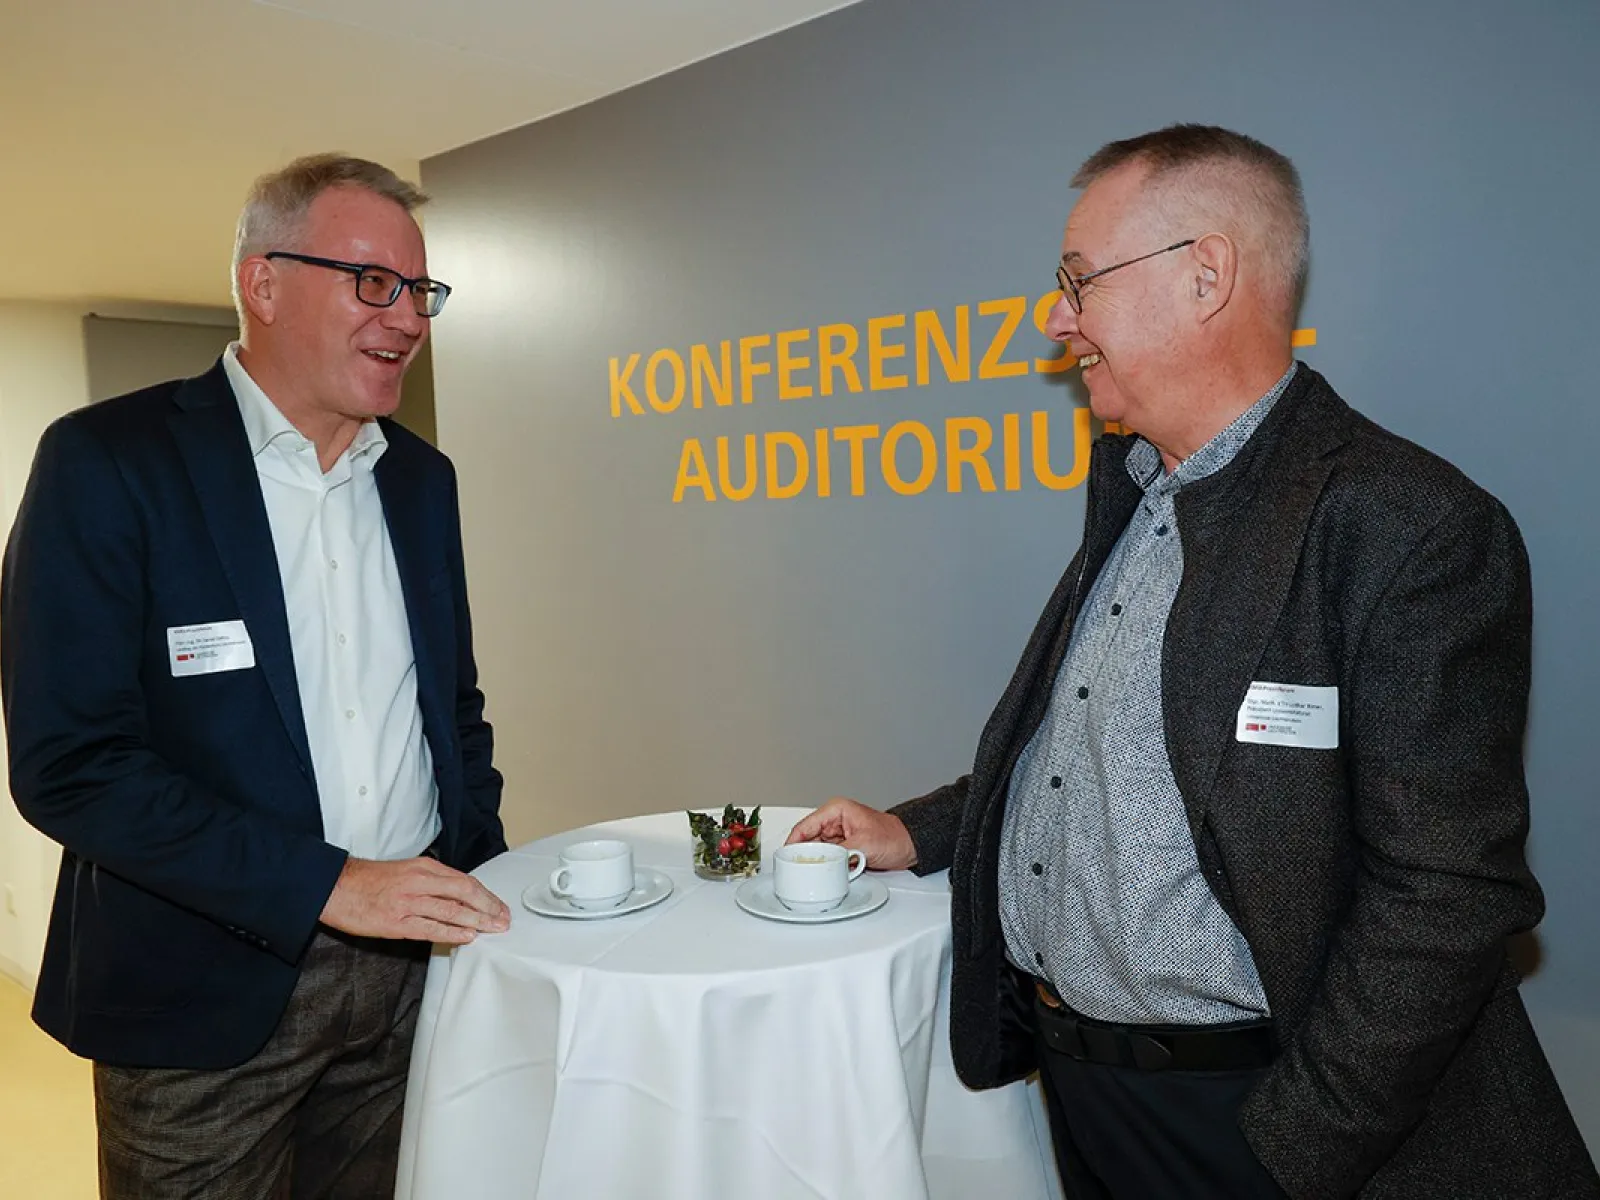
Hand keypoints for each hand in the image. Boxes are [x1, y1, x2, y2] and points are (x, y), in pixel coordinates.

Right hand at [320, 856, 511, 944]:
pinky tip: (467, 937)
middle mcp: (419, 881)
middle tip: (503, 919)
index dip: (486, 894)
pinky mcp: (396, 922)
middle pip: (465, 893)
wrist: (336, 887)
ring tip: (493, 928)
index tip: (499, 905)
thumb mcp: (406, 870)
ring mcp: (408, 902)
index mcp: (424, 867)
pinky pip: (430, 928)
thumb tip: (457, 893)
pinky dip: (452, 932)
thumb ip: (431, 880)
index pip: (464, 880)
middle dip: (489, 907)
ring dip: (477, 921)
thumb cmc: (370, 880)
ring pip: (452, 910)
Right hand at [785, 797, 917, 870]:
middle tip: (797, 870)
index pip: (804, 826)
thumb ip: (840, 853)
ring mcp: (838, 835)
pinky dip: (826, 865)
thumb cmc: (893, 837)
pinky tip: (825, 873)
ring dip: (817, 861)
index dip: (792, 843)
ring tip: (813, 872)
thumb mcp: (863, 845)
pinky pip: (828, 857)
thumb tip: (823, 863)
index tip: (785, 858)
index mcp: (836, 810)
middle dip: (804, 855)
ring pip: (817, 850)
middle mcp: (834, 821)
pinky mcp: (843, 847)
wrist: (910, 846)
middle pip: (808, 840)